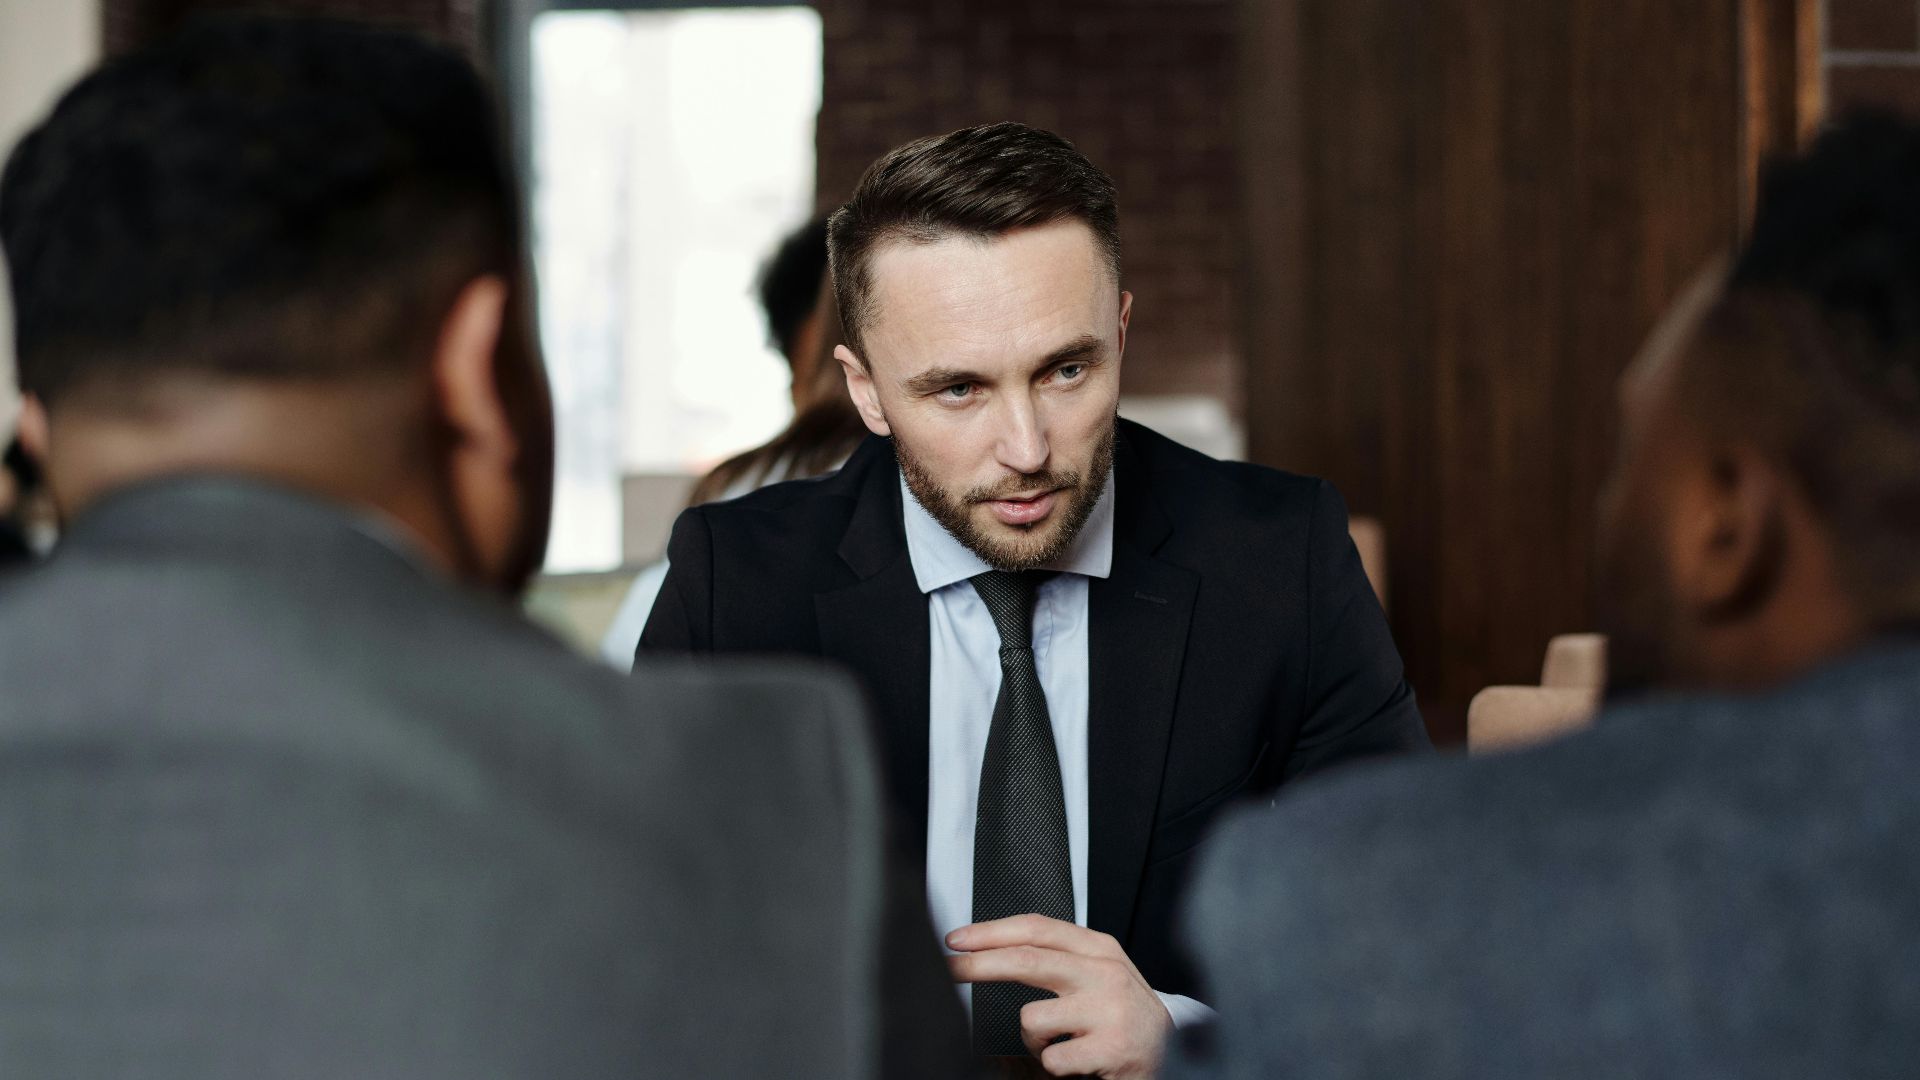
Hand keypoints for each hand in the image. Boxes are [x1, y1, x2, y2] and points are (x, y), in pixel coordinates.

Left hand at [947, 914, 1171, 1078]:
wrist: (1174, 1054)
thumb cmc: (1124, 1015)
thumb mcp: (1099, 974)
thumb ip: (1059, 957)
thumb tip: (995, 950)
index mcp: (1099, 948)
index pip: (1036, 929)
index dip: (990, 932)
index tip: (957, 940)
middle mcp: (1105, 973)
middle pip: (1026, 960)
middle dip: (978, 965)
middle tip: (949, 969)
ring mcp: (1108, 1010)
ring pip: (1031, 1019)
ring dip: (1034, 1039)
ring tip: (1061, 1043)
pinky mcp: (1110, 1049)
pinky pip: (1050, 1058)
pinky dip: (1054, 1066)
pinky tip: (1078, 1061)